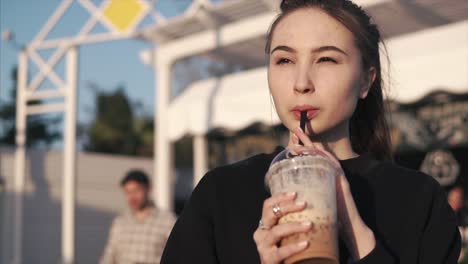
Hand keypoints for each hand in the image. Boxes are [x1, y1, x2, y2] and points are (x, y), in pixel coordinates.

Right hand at [253, 192, 311, 263]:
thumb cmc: (286, 252)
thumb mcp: (287, 235)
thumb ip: (294, 223)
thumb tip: (321, 211)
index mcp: (265, 225)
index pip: (268, 206)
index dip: (280, 197)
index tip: (295, 193)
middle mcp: (261, 233)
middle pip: (270, 214)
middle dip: (287, 207)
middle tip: (304, 204)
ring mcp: (263, 246)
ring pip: (276, 231)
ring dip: (294, 226)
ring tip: (309, 224)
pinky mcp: (268, 259)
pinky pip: (281, 251)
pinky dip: (293, 247)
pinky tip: (305, 244)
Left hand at [291, 127, 375, 259]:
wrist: (351, 230)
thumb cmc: (332, 220)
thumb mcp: (315, 204)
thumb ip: (306, 197)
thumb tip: (288, 196)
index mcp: (324, 178)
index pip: (312, 159)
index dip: (302, 149)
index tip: (291, 140)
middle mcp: (332, 175)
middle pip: (318, 154)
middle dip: (306, 141)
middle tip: (296, 129)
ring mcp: (338, 177)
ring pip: (325, 156)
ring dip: (312, 147)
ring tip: (299, 139)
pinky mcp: (343, 182)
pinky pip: (334, 166)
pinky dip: (325, 158)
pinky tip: (315, 152)